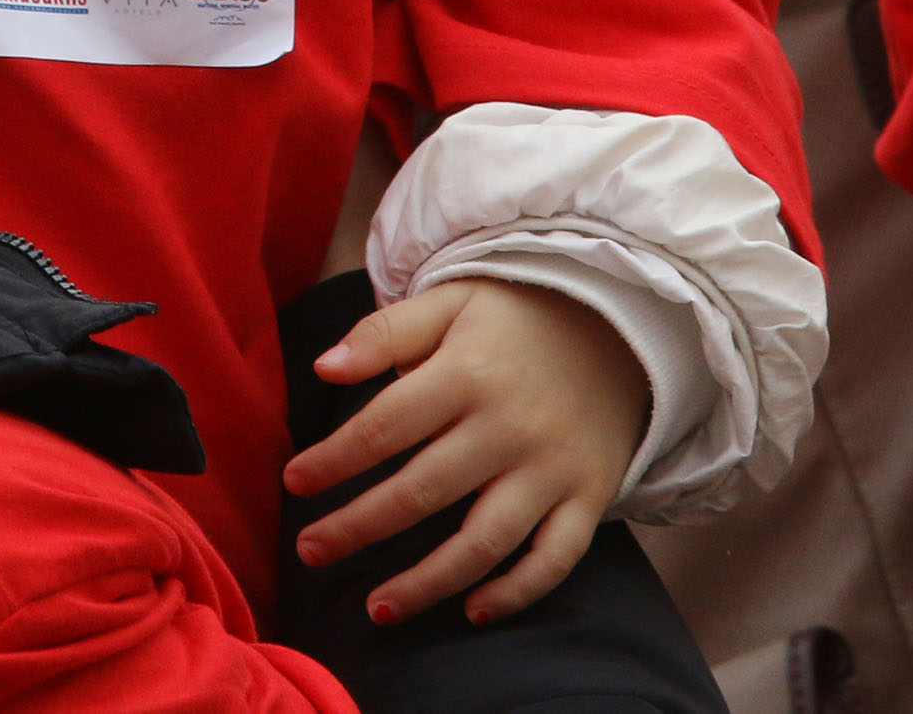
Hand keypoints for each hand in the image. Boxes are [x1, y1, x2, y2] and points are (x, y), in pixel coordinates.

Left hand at [282, 276, 648, 625]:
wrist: (619, 324)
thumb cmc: (513, 317)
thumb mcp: (449, 301)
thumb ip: (384, 332)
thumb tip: (323, 367)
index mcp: (467, 373)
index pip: (383, 427)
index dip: (333, 460)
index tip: (293, 483)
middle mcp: (509, 428)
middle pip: (422, 492)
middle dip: (358, 528)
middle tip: (310, 551)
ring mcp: (552, 469)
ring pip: (484, 541)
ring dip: (427, 582)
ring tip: (376, 608)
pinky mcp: (589, 496)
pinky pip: (555, 558)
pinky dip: (518, 591)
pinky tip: (472, 610)